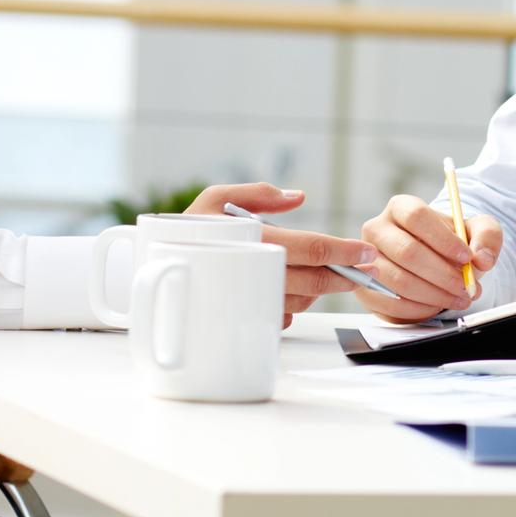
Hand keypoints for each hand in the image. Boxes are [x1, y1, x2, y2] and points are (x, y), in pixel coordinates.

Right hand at [185, 183, 378, 325]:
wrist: (148, 275)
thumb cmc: (184, 232)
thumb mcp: (213, 200)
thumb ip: (257, 194)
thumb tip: (298, 196)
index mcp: (251, 242)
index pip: (310, 248)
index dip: (344, 251)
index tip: (367, 251)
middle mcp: (252, 275)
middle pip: (314, 281)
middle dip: (344, 276)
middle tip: (366, 269)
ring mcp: (249, 303)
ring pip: (302, 301)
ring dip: (319, 289)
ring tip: (326, 274)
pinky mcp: (244, 321)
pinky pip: (283, 316)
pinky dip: (293, 303)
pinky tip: (288, 289)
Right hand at [358, 194, 501, 322]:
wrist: (434, 263)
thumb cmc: (451, 244)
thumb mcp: (475, 231)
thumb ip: (486, 237)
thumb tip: (482, 258)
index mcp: (401, 207)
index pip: (416, 217)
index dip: (443, 239)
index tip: (467, 257)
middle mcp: (377, 229)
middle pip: (407, 251)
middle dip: (443, 274)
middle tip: (466, 288)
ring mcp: (367, 260)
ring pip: (399, 280)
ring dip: (434, 295)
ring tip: (458, 299)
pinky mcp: (364, 288)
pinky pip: (390, 303)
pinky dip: (418, 309)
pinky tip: (437, 306)